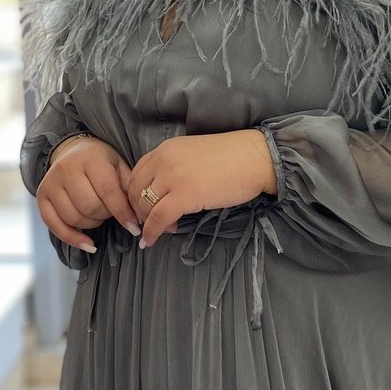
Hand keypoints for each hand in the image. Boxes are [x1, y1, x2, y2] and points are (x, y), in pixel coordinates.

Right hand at [36, 135, 141, 252]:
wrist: (74, 150)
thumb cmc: (102, 162)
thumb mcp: (119, 166)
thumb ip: (128, 189)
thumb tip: (138, 218)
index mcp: (91, 158)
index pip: (107, 190)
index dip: (122, 212)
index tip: (135, 228)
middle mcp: (66, 169)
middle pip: (89, 207)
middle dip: (106, 216)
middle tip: (112, 212)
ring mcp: (51, 183)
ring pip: (74, 218)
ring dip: (92, 224)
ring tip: (99, 215)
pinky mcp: (42, 197)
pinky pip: (55, 226)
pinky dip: (73, 239)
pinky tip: (88, 244)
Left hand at [130, 131, 277, 247]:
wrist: (254, 158)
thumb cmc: (232, 158)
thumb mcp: (194, 156)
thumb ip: (176, 168)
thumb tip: (167, 192)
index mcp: (166, 149)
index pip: (137, 173)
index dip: (135, 194)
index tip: (143, 208)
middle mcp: (164, 160)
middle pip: (135, 190)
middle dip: (138, 210)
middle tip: (148, 223)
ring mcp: (172, 177)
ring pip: (145, 205)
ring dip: (147, 222)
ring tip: (159, 230)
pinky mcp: (184, 195)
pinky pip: (158, 218)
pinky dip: (152, 232)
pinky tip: (152, 240)